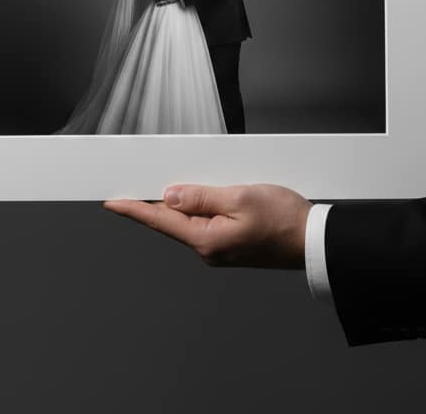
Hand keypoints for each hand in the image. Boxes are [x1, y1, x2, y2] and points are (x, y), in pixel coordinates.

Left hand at [104, 184, 310, 268]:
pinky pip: (206, 221)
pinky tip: (205, 191)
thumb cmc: (284, 220)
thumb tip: (169, 196)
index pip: (160, 220)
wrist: (313, 240)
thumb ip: (201, 196)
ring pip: (190, 219)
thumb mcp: (240, 198)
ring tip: (178, 178)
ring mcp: (220, 248)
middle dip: (157, 199)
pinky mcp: (231, 242)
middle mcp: (209, 248)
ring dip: (183, 200)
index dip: (133, 208)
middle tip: (139, 178)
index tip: (112, 201)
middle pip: (172, 220)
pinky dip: (201, 205)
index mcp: (206, 239)